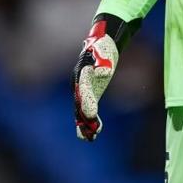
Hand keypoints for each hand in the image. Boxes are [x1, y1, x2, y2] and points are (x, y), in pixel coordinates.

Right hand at [73, 17, 119, 140]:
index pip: (83, 90)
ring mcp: (82, 89)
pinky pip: (87, 109)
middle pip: (80, 103)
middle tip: (90, 132)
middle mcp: (78, 83)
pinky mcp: (89, 93)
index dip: (86, 103)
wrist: (101, 44)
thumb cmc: (102, 46)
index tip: (90, 115)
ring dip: (85, 124)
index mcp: (81, 73)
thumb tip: (103, 72)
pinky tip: (94, 133)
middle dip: (84, 118)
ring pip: (81, 109)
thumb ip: (102, 62)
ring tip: (90, 138)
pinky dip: (90, 121)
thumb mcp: (104, 51)